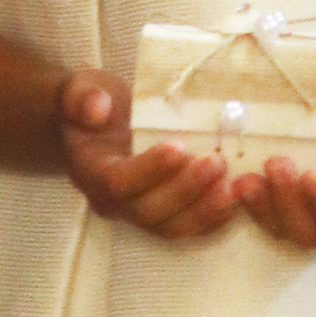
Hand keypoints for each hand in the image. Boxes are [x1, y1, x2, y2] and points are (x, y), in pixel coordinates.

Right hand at [57, 69, 240, 238]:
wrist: (94, 124)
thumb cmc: (90, 103)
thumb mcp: (79, 89)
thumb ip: (82, 97)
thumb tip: (97, 108)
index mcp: (91, 172)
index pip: (119, 182)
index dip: (149, 170)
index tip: (179, 146)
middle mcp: (114, 202)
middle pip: (149, 211)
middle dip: (186, 190)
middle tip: (217, 162)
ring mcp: (138, 213)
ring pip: (171, 227)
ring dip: (204, 210)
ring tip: (233, 186)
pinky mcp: (161, 214)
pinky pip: (186, 227)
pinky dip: (212, 219)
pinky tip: (236, 200)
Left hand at [237, 94, 315, 246]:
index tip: (314, 177)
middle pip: (307, 231)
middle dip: (286, 204)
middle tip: (275, 164)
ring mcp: (315, 205)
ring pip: (282, 223)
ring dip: (260, 205)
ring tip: (243, 176)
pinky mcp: (295, 189)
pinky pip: (269, 203)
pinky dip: (250, 194)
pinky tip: (231, 172)